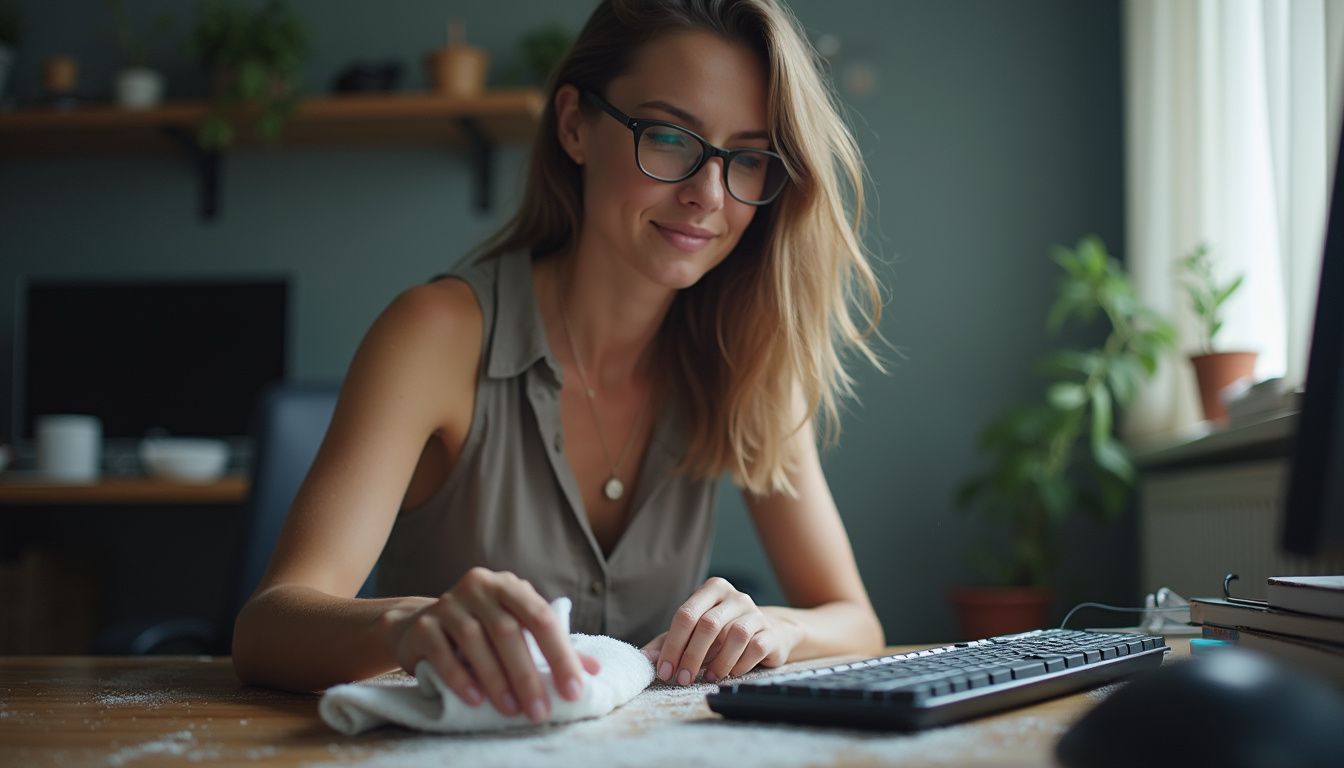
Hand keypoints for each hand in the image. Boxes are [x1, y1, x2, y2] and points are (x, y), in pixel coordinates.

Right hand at [384, 567, 601, 721]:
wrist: (420, 626)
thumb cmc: (482, 630)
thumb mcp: (519, 631)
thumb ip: (553, 647)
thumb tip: (594, 672)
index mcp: (510, 586)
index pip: (541, 617)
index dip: (560, 655)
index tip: (575, 690)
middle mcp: (479, 587)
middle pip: (508, 631)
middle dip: (527, 675)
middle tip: (540, 711)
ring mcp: (448, 603)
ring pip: (475, 641)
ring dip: (495, 679)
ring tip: (511, 710)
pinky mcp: (423, 625)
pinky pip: (442, 652)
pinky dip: (460, 677)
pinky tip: (475, 700)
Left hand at [640, 577, 798, 684]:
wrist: (770, 634)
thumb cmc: (723, 634)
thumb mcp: (693, 634)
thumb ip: (668, 643)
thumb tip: (643, 658)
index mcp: (712, 590)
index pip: (686, 614)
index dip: (672, 645)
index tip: (664, 671)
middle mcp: (735, 597)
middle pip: (708, 624)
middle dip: (691, 656)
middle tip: (683, 679)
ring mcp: (756, 613)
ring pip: (735, 635)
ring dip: (718, 662)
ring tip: (708, 678)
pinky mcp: (772, 633)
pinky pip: (755, 648)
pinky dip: (740, 664)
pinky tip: (730, 674)